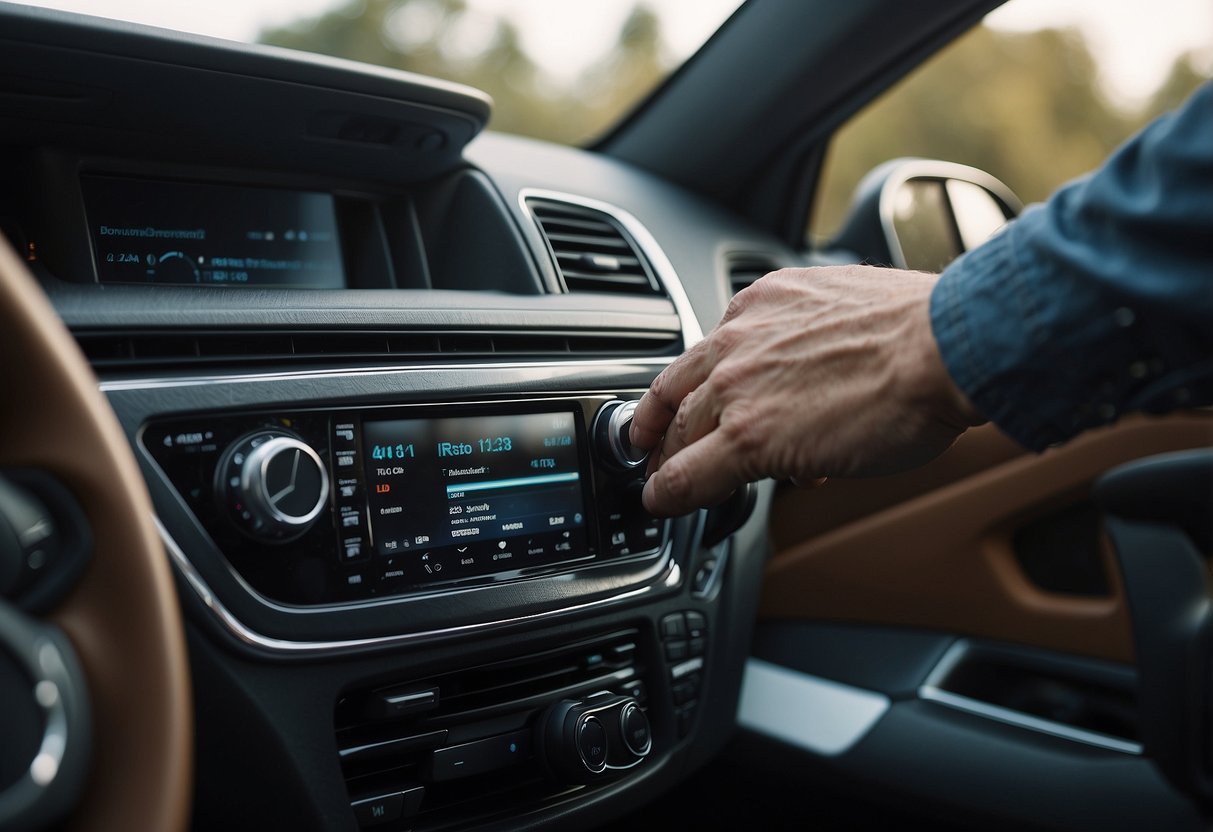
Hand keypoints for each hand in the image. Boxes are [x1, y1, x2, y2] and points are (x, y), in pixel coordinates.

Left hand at [629, 265, 983, 515]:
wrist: (943, 347)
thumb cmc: (923, 331)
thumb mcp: (850, 313)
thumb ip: (817, 346)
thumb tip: (819, 385)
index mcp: (762, 303)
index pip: (705, 352)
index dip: (687, 388)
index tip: (681, 405)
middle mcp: (739, 339)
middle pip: (679, 393)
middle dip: (666, 428)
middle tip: (659, 453)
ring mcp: (738, 387)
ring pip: (678, 433)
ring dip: (666, 464)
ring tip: (663, 484)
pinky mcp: (748, 436)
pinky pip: (687, 473)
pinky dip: (668, 494)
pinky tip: (663, 504)